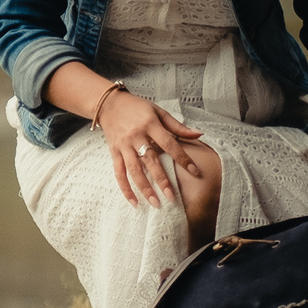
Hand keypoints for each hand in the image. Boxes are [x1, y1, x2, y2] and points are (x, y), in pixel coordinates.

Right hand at [99, 91, 206, 209]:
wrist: (109, 104)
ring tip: (154, 203)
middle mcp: (136, 136)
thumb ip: (177, 126)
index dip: (182, 158)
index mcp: (150, 125)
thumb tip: (199, 134)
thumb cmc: (137, 108)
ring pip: (134, 170)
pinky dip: (125, 188)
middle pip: (150, 161)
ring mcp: (123, 146)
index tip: (195, 172)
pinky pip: (118, 173)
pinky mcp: (114, 152)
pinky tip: (133, 201)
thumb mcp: (158, 112)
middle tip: (172, 197)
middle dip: (161, 180)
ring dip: (144, 188)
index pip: (169, 144)